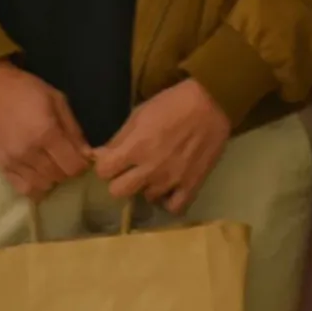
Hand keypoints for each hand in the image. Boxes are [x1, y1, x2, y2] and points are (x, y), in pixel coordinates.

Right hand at [0, 60, 90, 198]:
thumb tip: (87, 154)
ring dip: (50, 178)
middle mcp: (30, 152)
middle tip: (64, 157)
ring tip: (49, 164)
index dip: (81, 163)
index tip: (80, 155)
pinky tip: (36, 174)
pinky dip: (33, 186)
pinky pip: (21, 189)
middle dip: (66, 169)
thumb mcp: (56, 99)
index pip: (73, 166)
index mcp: (46, 133)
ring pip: (41, 186)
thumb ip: (73, 129)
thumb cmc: (23, 89)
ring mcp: (12, 162)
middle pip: (58, 177)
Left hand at [92, 79, 231, 213]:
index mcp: (135, 148)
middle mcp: (150, 169)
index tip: (113, 160)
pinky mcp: (192, 185)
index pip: (103, 171)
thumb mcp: (139, 113)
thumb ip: (119, 138)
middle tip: (131, 169)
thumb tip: (99, 155)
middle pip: (118, 192)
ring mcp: (171, 180)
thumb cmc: (173, 103)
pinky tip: (170, 189)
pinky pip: (174, 208)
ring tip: (156, 173)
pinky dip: (169, 201)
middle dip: (120, 180)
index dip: (105, 164)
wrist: (212, 103)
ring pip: (146, 198)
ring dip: (147, 187)